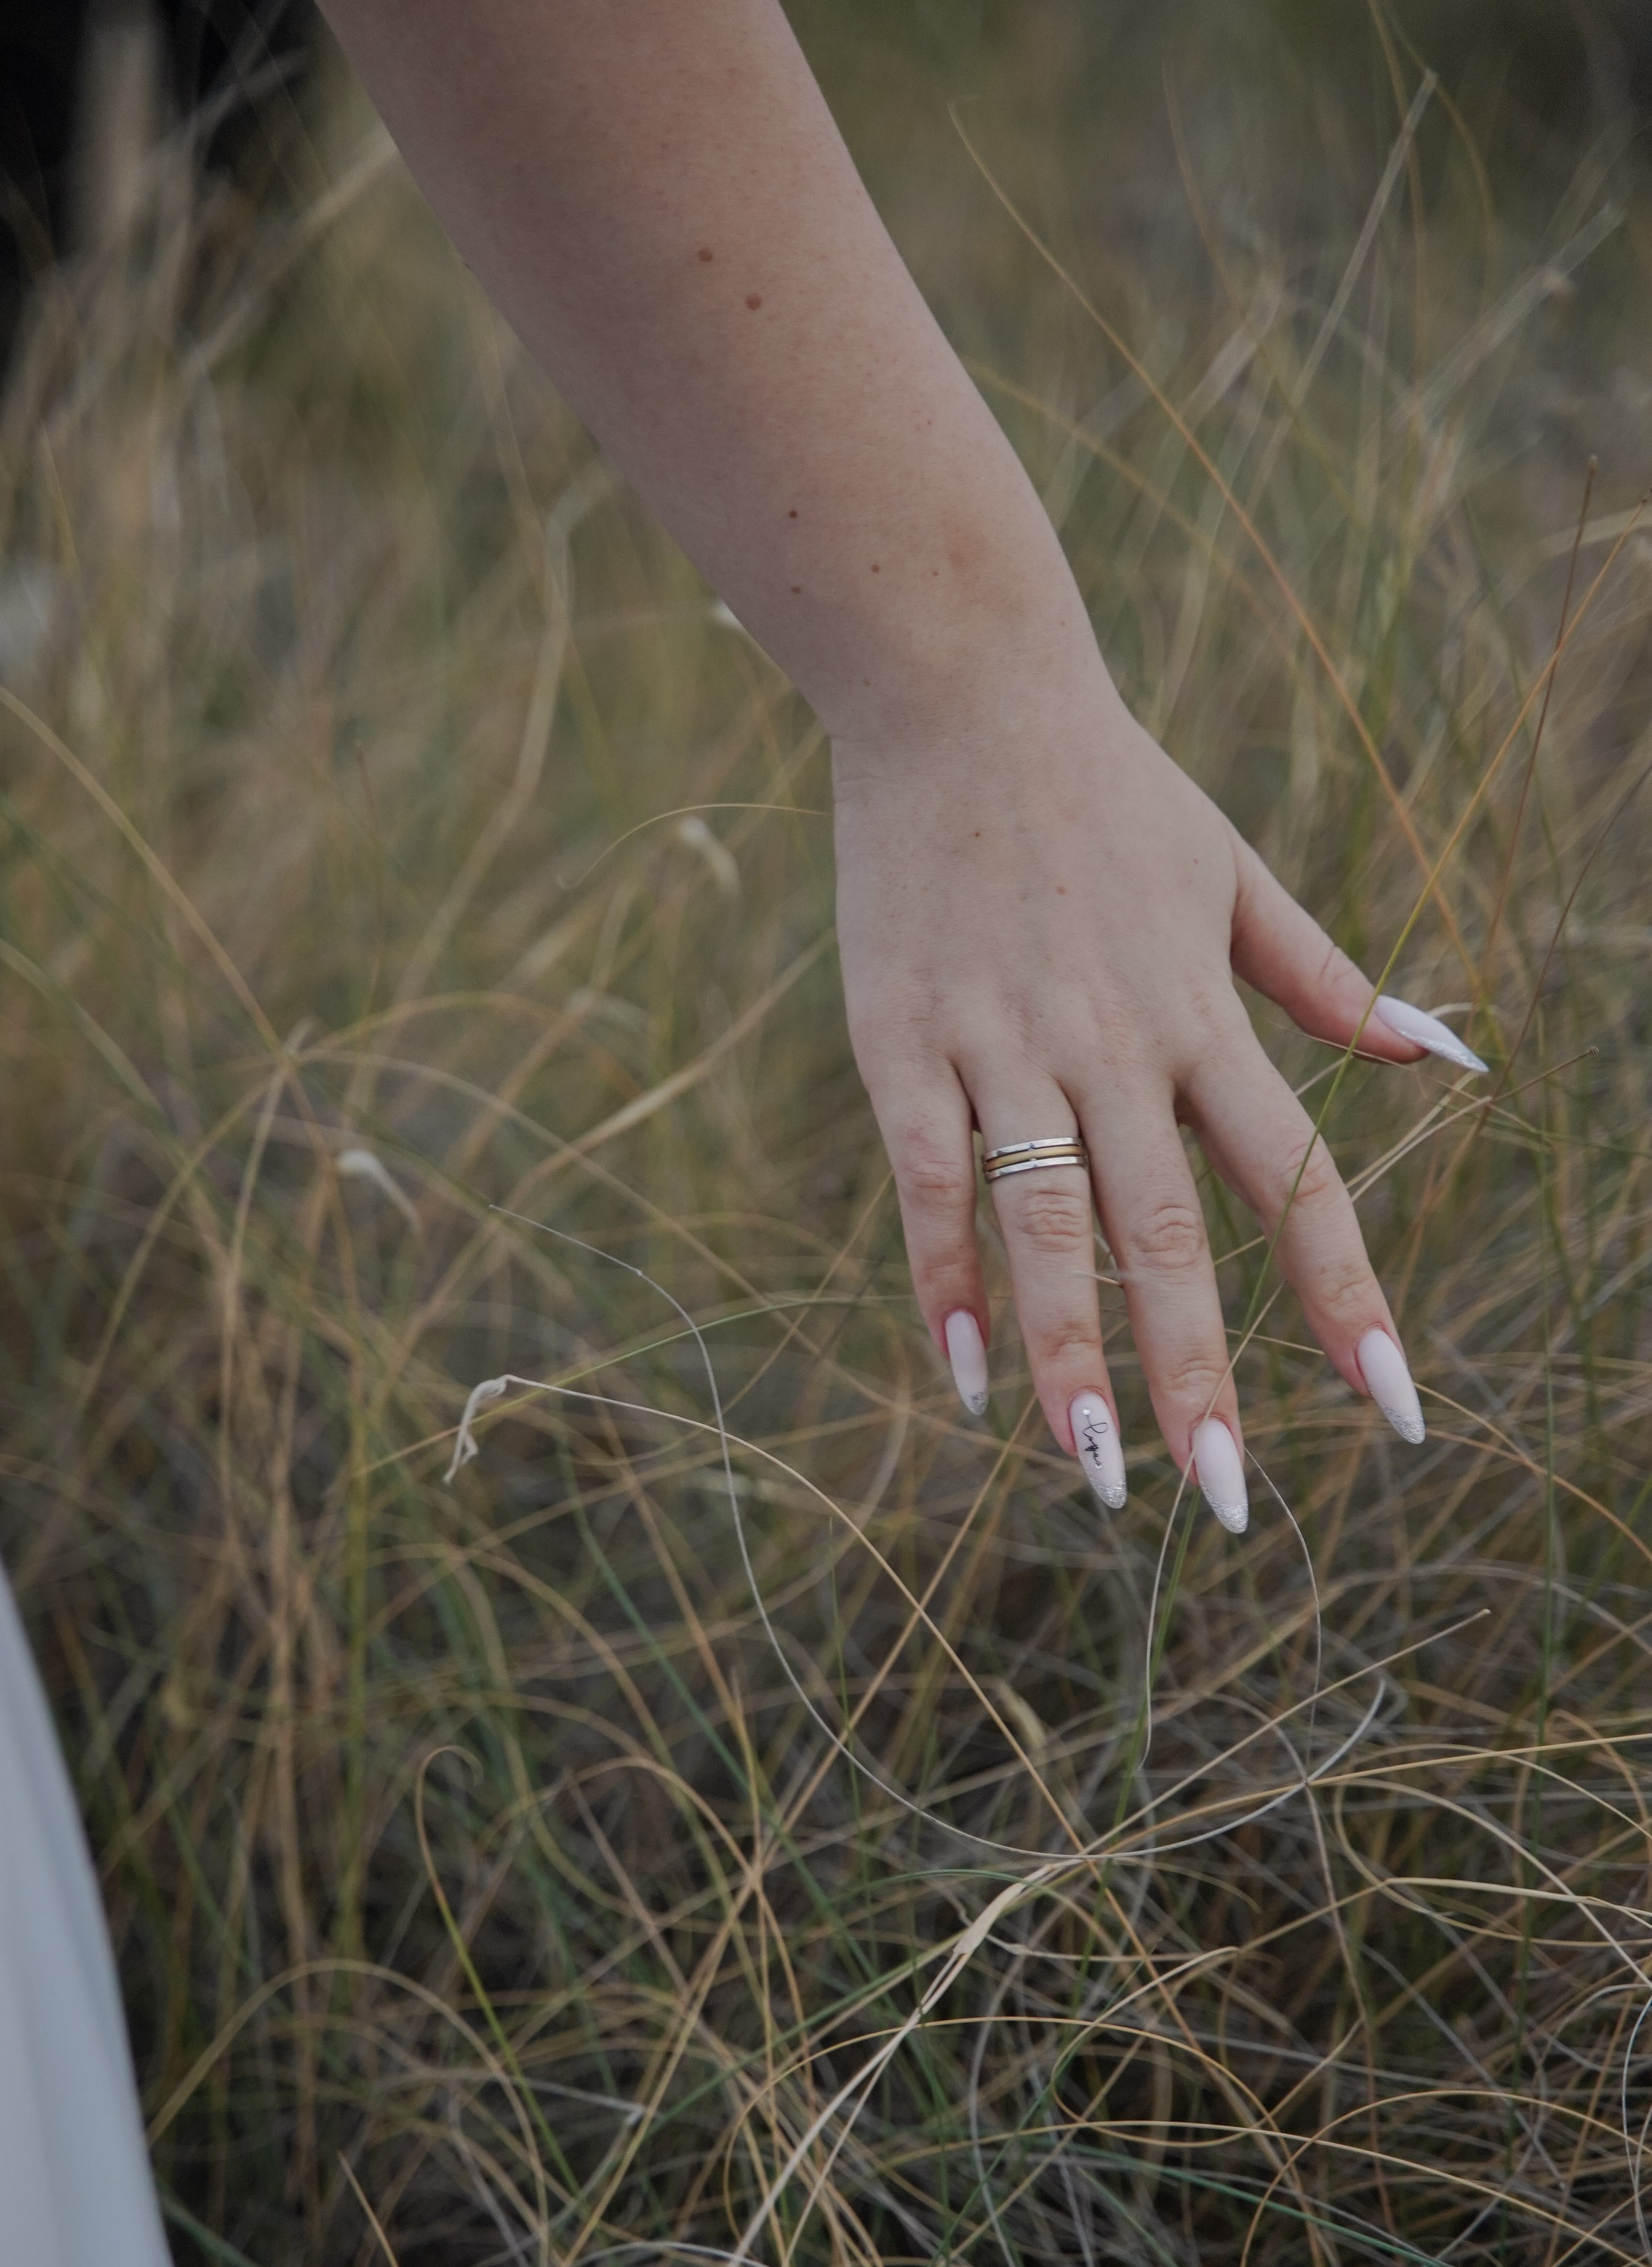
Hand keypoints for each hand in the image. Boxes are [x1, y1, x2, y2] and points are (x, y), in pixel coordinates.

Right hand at [831, 653, 1476, 1526]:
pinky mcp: (902, 1039)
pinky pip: (930, 1178)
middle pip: (1168, 1231)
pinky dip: (947, 1276)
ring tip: (1093, 1472)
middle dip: (1199, 1371)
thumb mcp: (1231, 873)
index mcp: (1201, 1013)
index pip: (1296, 1179)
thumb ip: (1323, 978)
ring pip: (1047, 1221)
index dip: (1346, 1298)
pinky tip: (965, 1378)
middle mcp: (1114, 1040)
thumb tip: (1445, 1055)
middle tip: (1222, 1500)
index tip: (1395, 1410)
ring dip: (1069, 1353)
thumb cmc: (1104, 786)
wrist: (958, 684)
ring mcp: (1003, 1042)